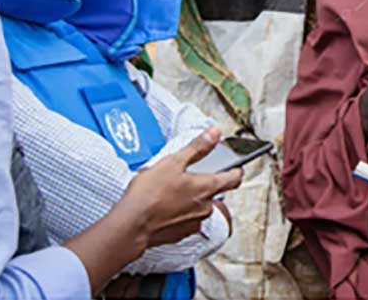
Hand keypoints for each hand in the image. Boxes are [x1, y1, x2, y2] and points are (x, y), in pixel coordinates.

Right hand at [66, 126, 243, 295]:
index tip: (236, 167)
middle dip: (204, 184)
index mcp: (208, 187)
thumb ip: (197, 147)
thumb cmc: (150, 194)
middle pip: (215, 193)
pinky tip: (164, 207)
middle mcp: (206, 207)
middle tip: (187, 176)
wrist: (131, 225)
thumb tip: (214, 133)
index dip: (236, 170)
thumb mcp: (174, 162)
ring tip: (170, 192)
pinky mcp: (181, 234)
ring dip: (191, 199)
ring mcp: (195, 222)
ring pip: (200, 207)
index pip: (234, 178)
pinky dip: (179, 213)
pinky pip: (187, 220)